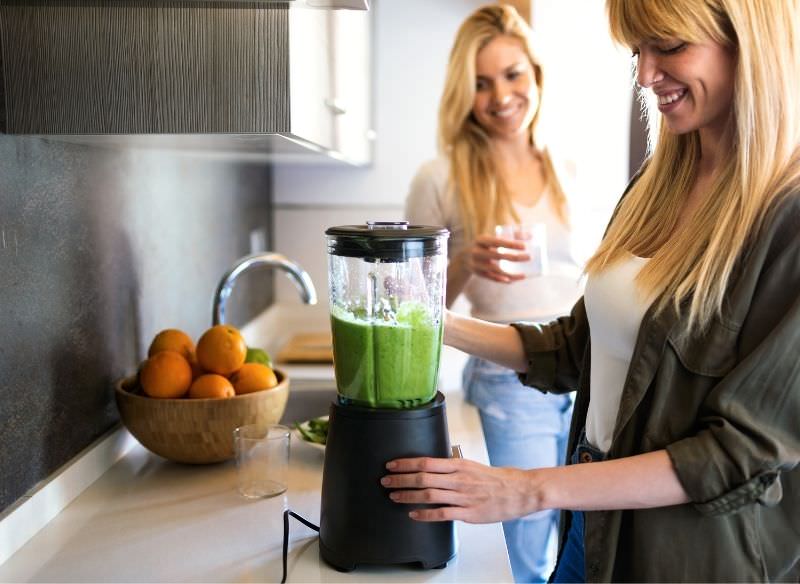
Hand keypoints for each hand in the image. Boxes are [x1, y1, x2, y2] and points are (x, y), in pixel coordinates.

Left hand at [381, 456, 539, 522]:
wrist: (518, 491)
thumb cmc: (495, 479)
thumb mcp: (471, 466)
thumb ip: (452, 467)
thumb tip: (431, 466)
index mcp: (458, 465)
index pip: (426, 462)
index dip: (406, 463)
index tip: (392, 465)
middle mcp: (458, 479)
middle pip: (423, 478)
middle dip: (401, 479)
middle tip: (385, 480)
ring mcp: (463, 497)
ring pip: (429, 495)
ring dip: (408, 495)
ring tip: (394, 496)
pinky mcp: (468, 513)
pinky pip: (442, 514)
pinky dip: (425, 514)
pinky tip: (413, 514)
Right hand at [463, 234, 528, 282]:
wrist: (464, 258)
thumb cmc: (485, 246)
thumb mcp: (493, 238)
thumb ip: (511, 236)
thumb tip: (531, 236)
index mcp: (481, 240)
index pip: (497, 242)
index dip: (510, 244)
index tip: (525, 246)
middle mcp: (477, 252)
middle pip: (497, 256)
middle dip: (514, 257)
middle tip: (529, 257)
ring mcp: (476, 264)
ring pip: (495, 270)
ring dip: (510, 274)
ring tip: (524, 275)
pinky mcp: (478, 274)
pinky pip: (491, 278)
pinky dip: (501, 280)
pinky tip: (512, 280)